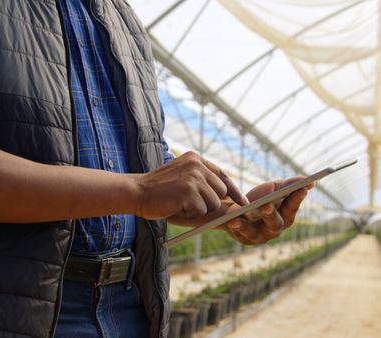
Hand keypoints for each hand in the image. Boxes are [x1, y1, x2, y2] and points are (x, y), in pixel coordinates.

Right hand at [133, 152, 247, 219]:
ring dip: (198, 209)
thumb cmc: (159, 189)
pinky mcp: (188, 192)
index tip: (243, 202)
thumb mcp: (183, 176)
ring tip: (180, 203)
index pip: (222, 175)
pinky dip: (189, 213)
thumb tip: (229, 197)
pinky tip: (175, 206)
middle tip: (187, 202)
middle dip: (209, 202)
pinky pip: (201, 211)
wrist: (136, 192)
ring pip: (212, 203)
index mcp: (196, 159)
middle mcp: (197, 165)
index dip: (234, 190)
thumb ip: (202, 180)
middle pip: (221, 192)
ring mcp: (193, 178)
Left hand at [219, 177, 312, 244]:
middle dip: (271, 214)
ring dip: (246, 225)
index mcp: (285, 216)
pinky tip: (230, 221)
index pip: (292, 207)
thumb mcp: (273, 188)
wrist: (238, 208)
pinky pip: (238, 233)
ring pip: (253, 232)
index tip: (301, 188)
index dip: (296, 199)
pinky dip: (234, 226)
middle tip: (266, 205)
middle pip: (275, 223)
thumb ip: (289, 185)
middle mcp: (274, 229)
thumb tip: (311, 182)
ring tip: (238, 217)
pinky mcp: (244, 239)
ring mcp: (259, 236)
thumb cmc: (260, 198)